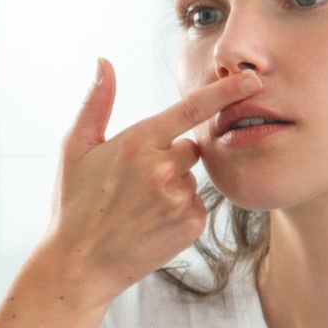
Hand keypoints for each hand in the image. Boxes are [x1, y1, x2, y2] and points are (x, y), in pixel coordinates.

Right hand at [36, 58, 261, 307]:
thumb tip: (104, 63)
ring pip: (190, 178)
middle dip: (170, 158)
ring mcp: (179, 198)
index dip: (226, 91)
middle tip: (136, 184)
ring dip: (173, 187)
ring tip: (138, 209)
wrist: (81, 264)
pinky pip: (196, 205)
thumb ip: (96, 103)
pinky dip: (179, 212)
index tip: (252, 79)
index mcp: (138, 142)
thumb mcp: (75, 149)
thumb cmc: (74, 205)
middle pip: (190, 147)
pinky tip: (150, 224)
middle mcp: (163, 168)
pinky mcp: (191, 225)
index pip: (192, 108)